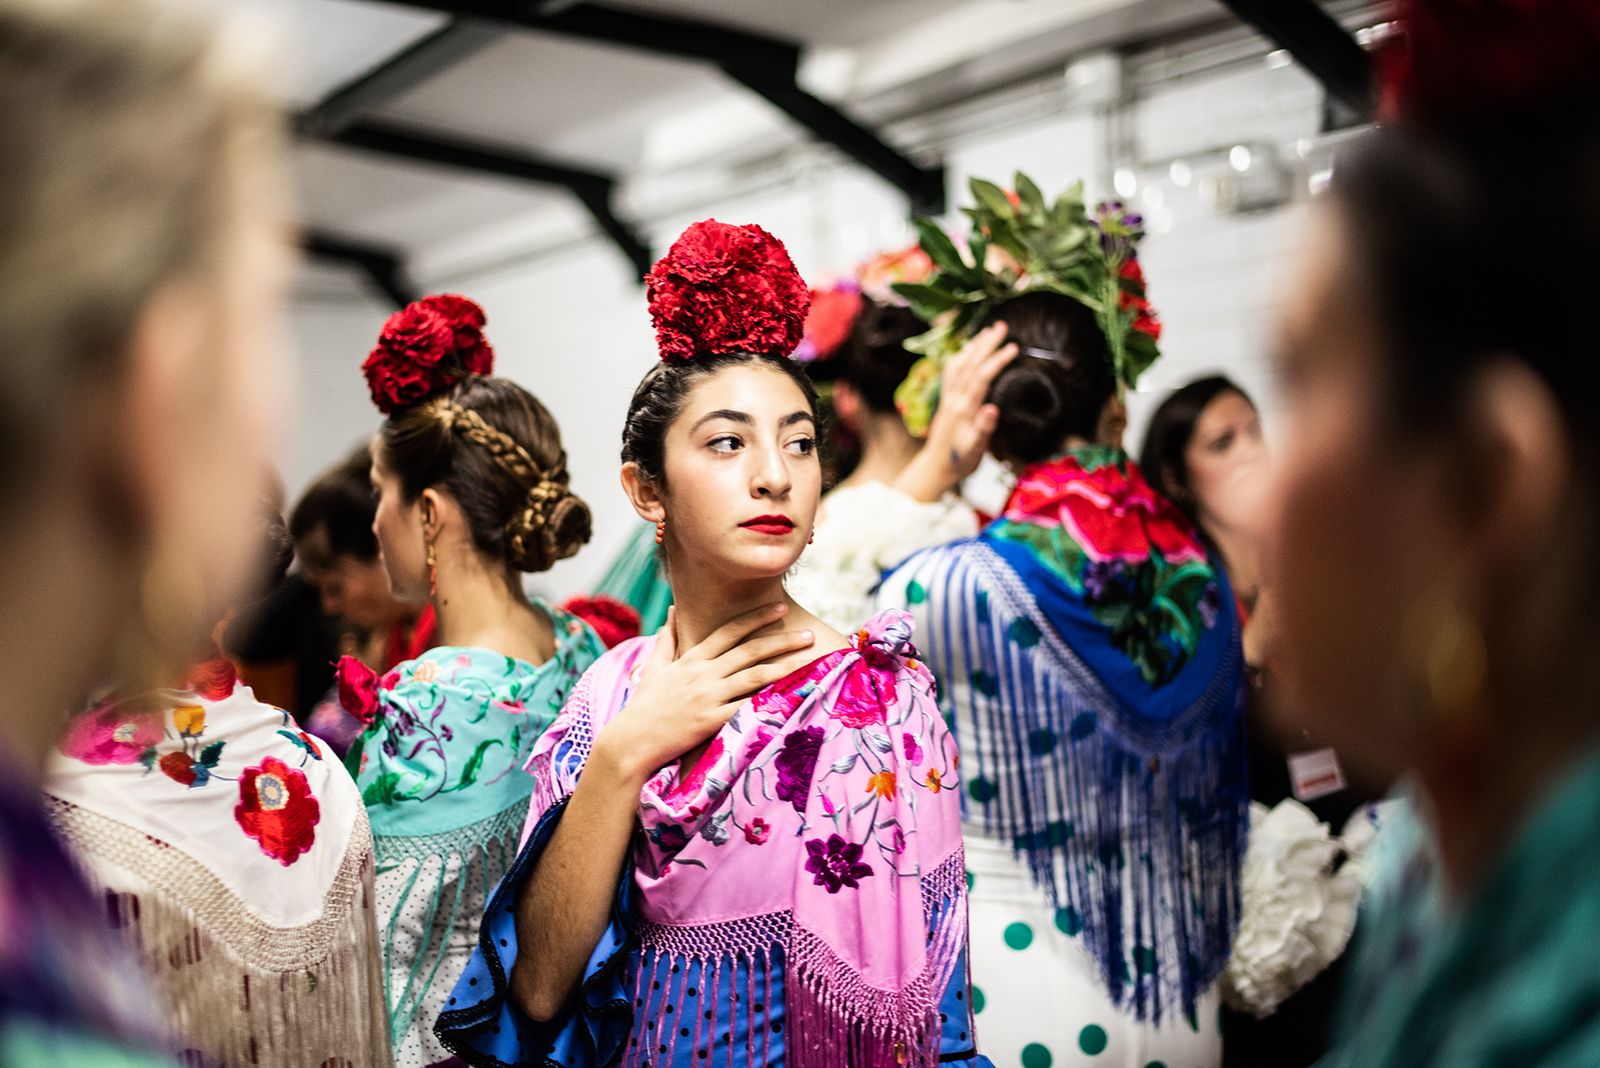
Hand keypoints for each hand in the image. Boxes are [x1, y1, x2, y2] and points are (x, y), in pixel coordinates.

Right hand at [593, 604, 814, 783]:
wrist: (632, 741)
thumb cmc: (645, 705)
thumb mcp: (655, 667)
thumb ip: (667, 638)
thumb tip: (673, 611)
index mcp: (692, 658)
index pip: (730, 631)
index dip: (756, 618)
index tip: (779, 608)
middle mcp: (703, 674)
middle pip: (749, 651)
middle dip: (781, 639)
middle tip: (808, 633)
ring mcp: (708, 697)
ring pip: (754, 676)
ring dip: (784, 665)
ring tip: (808, 658)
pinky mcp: (711, 721)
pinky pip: (746, 707)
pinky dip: (768, 700)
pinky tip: (791, 695)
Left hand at [893, 322, 1015, 502]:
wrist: (936, 468)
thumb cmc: (959, 462)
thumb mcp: (974, 450)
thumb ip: (983, 430)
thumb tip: (992, 409)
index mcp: (963, 409)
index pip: (981, 378)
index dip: (996, 360)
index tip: (1013, 347)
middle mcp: (953, 399)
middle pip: (970, 365)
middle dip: (986, 344)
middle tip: (1002, 326)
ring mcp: (948, 398)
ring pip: (960, 365)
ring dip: (974, 347)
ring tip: (988, 331)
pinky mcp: (945, 400)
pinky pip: (951, 373)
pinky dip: (960, 358)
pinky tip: (966, 350)